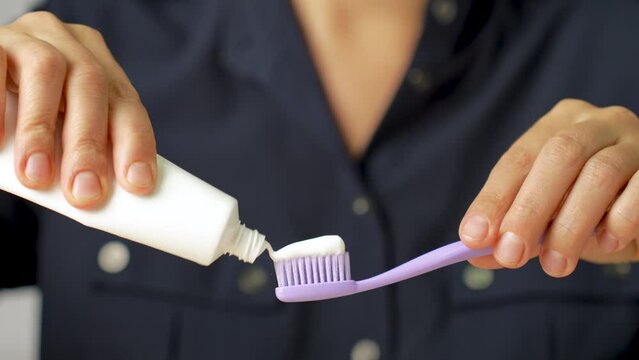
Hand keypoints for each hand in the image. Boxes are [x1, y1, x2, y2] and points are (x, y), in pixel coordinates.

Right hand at [0, 11, 155, 207]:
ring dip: (42, 128)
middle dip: (89, 144)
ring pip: (47, 69)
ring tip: (36, 176)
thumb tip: (92, 191)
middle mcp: (69, 44)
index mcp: (98, 64)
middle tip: (85, 192)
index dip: (135, 142)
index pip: (126, 103)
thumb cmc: (24, 112)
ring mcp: (30, 37)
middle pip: (91, 85)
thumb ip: (75, 146)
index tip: (138, 183)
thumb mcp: (58, 125)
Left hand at [459, 99, 638, 276]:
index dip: (494, 198)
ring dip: (571, 225)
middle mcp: (596, 124)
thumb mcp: (549, 219)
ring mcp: (635, 140)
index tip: (473, 236)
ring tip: (556, 265)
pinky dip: (620, 220)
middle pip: (558, 156)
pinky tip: (606, 243)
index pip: (518, 159)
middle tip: (511, 254)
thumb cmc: (592, 209)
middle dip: (529, 209)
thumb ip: (515, 231)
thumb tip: (477, 253)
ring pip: (600, 173)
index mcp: (558, 126)